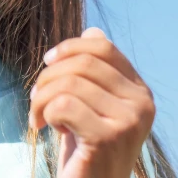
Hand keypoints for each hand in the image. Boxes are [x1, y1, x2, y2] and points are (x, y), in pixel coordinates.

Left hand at [28, 27, 155, 177]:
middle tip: (35, 98)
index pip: (102, 47)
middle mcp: (142, 104)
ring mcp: (129, 121)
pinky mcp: (109, 137)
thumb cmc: (85, 147)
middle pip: (82, 63)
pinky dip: (45, 114)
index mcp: (140, 91)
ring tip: (39, 116)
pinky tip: (48, 128)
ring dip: (41, 98)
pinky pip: (63, 105)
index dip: (68, 47)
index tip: (47, 62)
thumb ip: (95, 71)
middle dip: (47, 76)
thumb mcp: (91, 104)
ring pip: (69, 83)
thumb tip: (92, 30)